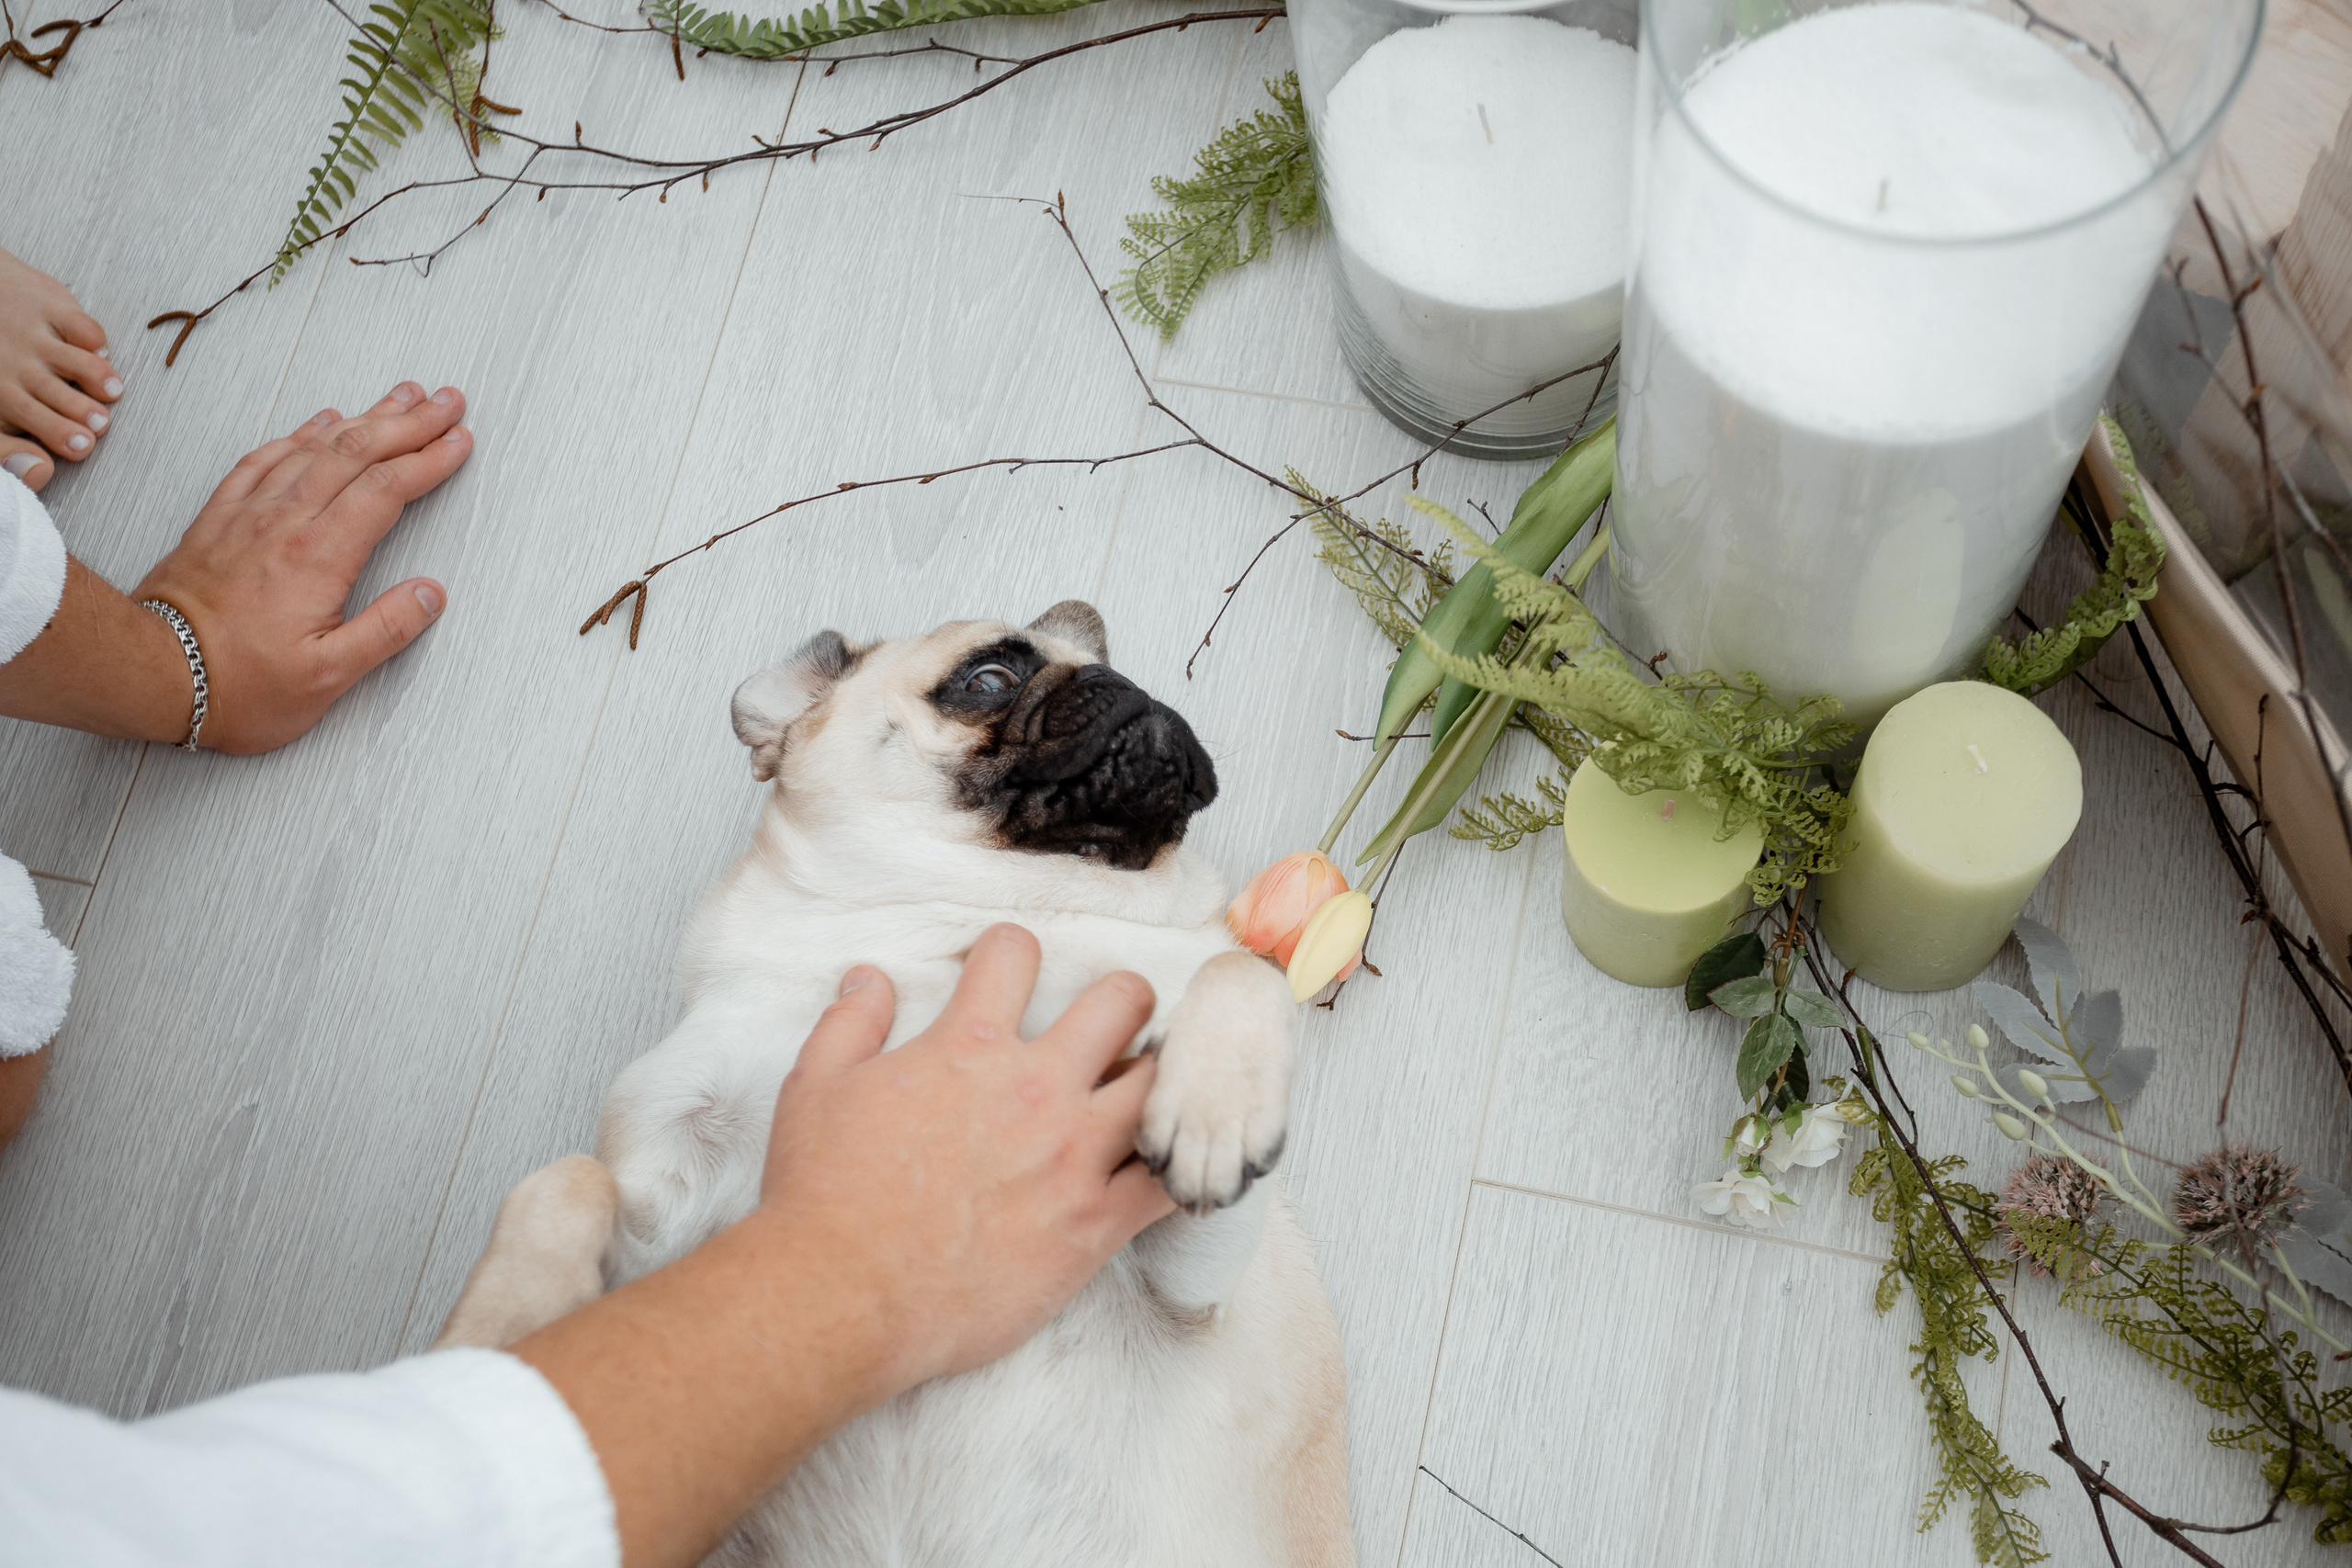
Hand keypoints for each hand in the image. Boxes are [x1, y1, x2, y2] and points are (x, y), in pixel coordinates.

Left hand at [0, 245, 119, 489]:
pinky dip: (95, 343)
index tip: (83, 445)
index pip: (32, 419)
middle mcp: (14, 366)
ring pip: (77, 363)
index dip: (61, 435)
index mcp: (0, 397)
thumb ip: (5, 450)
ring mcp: (32, 336)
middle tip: (99, 422)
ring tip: (112, 391)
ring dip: (98, 378)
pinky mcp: (50, 306)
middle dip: (83, 411)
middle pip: (56, 395)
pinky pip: (83, 328)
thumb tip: (39, 472)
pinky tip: (97, 355)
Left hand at [129, 383, 470, 752]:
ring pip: (315, 446)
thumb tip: (431, 593)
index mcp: (318, 556)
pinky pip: (264, 459)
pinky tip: (318, 421)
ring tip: (399, 397)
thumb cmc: (239, 685)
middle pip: (356, 452)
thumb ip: (386, 630)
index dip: (428, 459)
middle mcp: (285, 522)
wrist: (151, 673)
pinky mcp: (220, 518)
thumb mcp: (328, 676)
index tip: (460, 440)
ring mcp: (249, 514)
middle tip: (446, 400)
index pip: (386, 489)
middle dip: (408, 422)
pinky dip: (299, 432)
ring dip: (364, 416)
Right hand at [759, 924, 1172, 1395]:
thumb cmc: (822, 1195)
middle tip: (1117, 1020)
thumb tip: (869, 976)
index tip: (1011, 969)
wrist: (841, 1298)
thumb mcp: (815, 1087)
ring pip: (1161, 1085)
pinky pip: (1167, 1183)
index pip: (1017, 955)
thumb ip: (850, 1023)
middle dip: (1125, 1000)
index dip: (1013, 952)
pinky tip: (1169, 1163)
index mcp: (969, 1046)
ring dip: (1159, 1079)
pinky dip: (1178, 1166)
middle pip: (1123, 1004)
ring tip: (1148, 1090)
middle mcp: (1035, 1088)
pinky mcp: (1095, 1224)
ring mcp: (1074, 1156)